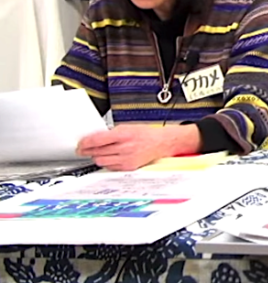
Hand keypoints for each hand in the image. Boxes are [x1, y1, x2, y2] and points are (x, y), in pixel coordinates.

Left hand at [77, 124, 199, 170]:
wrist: (162, 143)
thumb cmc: (146, 134)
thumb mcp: (128, 127)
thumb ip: (111, 133)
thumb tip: (94, 138)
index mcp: (123, 134)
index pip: (97, 140)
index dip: (85, 143)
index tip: (80, 144)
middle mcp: (124, 147)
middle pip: (97, 152)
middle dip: (88, 151)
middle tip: (83, 150)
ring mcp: (126, 159)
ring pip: (101, 161)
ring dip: (97, 157)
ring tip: (97, 153)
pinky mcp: (128, 167)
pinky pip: (110, 167)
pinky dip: (107, 163)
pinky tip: (109, 158)